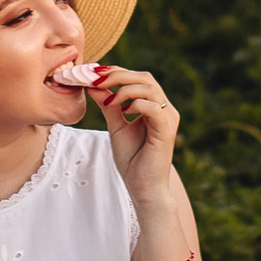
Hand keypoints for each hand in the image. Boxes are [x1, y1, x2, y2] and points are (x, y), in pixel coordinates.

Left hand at [88, 63, 180, 214]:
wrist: (143, 188)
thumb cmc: (133, 160)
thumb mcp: (116, 126)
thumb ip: (108, 105)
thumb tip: (92, 85)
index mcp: (155, 106)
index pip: (138, 78)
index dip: (116, 72)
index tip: (92, 73)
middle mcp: (165, 108)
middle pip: (145, 77)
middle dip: (118, 75)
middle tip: (95, 80)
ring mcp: (168, 118)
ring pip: (149, 88)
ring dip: (124, 89)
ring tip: (107, 99)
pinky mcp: (166, 130)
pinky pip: (153, 107)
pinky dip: (135, 104)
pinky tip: (122, 110)